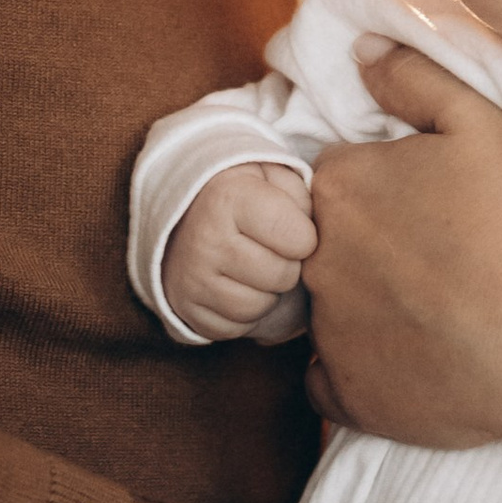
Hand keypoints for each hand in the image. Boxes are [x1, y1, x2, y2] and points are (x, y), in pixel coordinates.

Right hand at [161, 163, 317, 340]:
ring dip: (267, 293)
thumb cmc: (242, 193)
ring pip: (259, 308)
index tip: (293, 228)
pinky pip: (235, 328)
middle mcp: (205, 239)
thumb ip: (302, 194)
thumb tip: (319, 238)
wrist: (182, 213)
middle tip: (272, 249)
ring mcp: (191, 278)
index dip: (305, 237)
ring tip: (255, 267)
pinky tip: (237, 286)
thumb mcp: (271, 174)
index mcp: (229, 198)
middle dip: (287, 265)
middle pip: (282, 276)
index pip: (299, 239)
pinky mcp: (185, 309)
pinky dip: (244, 314)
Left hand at [306, 46, 501, 480]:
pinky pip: (333, 383)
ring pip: (331, 312)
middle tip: (443, 259)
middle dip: (372, 249)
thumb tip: (360, 55)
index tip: (433, 209)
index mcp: (340, 187)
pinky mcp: (352, 399)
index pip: (337, 181)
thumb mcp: (481, 118)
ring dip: (368, 309)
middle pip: (327, 245)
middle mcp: (316, 260)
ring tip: (442, 312)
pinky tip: (417, 361)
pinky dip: (363, 374)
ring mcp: (330, 334)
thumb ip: (410, 76)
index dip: (386, 192)